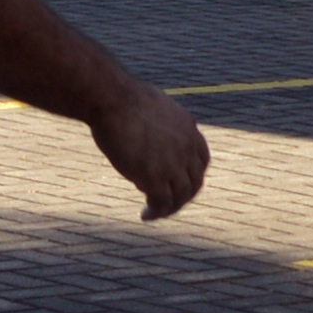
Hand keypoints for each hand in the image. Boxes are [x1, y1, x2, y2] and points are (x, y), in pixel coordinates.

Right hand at [87, 85, 208, 222]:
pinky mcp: (155, 177)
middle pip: (195, 182)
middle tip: (167, 203)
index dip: (192, 174)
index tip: (180, 182)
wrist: (111, 98)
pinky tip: (145, 215)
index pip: (201, 159)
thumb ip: (158, 119)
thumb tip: (147, 123)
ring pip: (181, 197)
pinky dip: (156, 213)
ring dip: (169, 208)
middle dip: (183, 196)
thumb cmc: (121, 97)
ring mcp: (173, 164)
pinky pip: (162, 204)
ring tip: (154, 212)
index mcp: (188, 127)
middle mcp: (186, 147)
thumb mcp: (152, 104)